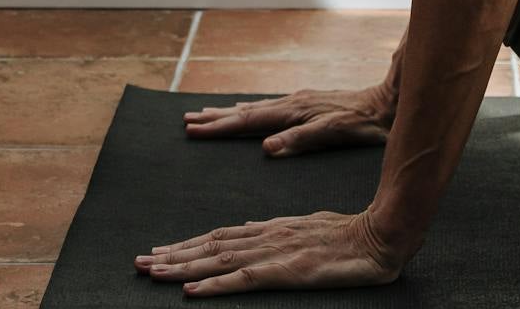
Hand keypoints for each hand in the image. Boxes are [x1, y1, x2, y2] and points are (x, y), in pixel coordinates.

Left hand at [133, 207, 408, 293]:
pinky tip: (191, 291)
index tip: (159, 252)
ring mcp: (275, 252)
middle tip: (138, 263)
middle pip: (210, 245)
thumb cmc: (350, 236)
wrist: (381, 235)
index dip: (188, 245)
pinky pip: (242, 280)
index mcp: (272, 228)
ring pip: (218, 259)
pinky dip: (213, 284)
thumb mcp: (309, 229)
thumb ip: (278, 232)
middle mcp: (267, 236)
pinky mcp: (286, 271)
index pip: (220, 236)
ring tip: (151, 272)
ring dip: (181, 268)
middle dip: (172, 255)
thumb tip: (250, 231)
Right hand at [182, 86, 392, 155]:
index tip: (192, 129)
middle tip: (186, 121)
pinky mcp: (306, 105)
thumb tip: (266, 147)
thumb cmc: (362, 124)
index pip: (247, 120)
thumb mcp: (333, 133)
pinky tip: (247, 112)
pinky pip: (269, 108)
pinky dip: (250, 111)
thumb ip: (300, 139)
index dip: (219, 127)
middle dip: (215, 117)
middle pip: (245, 111)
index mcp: (293, 111)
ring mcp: (298, 102)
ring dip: (229, 113)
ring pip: (255, 108)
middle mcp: (291, 102)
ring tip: (206, 114)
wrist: (387, 104)